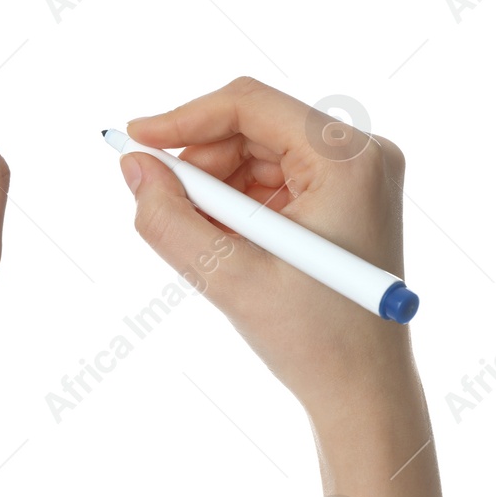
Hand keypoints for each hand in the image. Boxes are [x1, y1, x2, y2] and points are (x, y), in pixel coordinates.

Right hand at [121, 78, 413, 417]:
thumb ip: (169, 219)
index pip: (250, 105)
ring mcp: (355, 177)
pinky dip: (234, 206)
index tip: (134, 141)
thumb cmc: (314, 339)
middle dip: (199, 164)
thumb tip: (133, 167)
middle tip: (162, 205)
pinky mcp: (342, 199)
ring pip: (254, 154)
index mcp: (348, 163)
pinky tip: (227, 248)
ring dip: (214, 190)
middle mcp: (360, 157)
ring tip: (204, 243)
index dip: (183, 119)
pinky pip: (269, 179)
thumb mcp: (227, 278)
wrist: (362, 391)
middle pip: (252, 127)